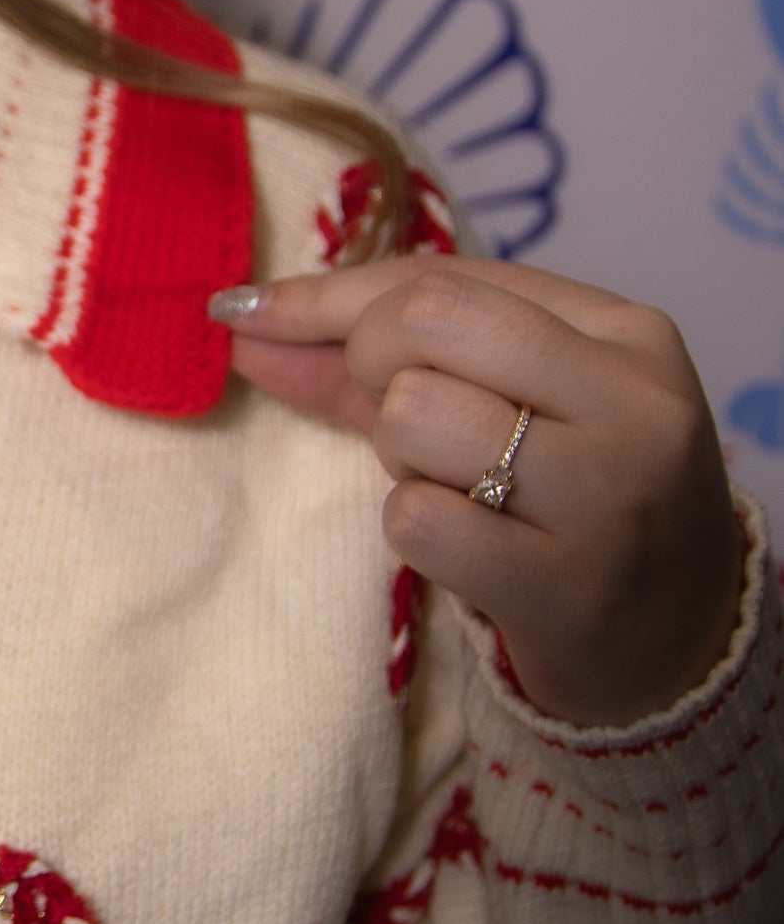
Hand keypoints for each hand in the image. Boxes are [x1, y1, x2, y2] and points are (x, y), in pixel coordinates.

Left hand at [213, 258, 743, 727]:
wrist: (677, 645)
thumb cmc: (575, 511)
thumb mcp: (518, 411)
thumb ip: (382, 363)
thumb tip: (247, 318)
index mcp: (626, 334)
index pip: (445, 278)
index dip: (330, 297)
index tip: (245, 313)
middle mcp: (628, 400)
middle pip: (426, 322)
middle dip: (370, 367)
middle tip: (404, 430)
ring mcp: (605, 494)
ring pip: (414, 415)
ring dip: (399, 460)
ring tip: (457, 492)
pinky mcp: (567, 585)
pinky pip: (418, 520)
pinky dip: (413, 531)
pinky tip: (464, 550)